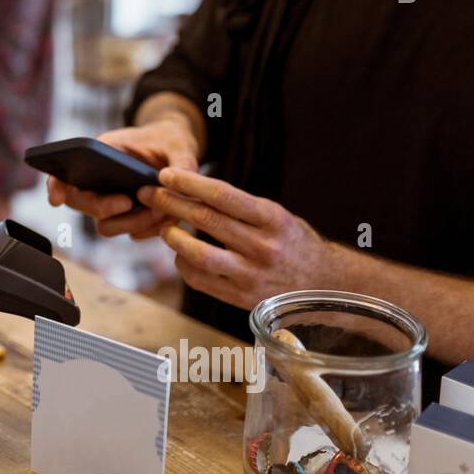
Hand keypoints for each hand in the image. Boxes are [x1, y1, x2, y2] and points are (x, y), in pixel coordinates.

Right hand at [46, 120, 200, 239]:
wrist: (178, 153)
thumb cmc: (170, 140)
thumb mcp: (179, 143)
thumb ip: (182, 162)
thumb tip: (176, 182)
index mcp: (100, 155)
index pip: (66, 174)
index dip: (56, 188)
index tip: (55, 200)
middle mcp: (100, 183)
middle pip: (83, 205)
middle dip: (103, 208)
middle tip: (128, 201)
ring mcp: (113, 203)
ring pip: (107, 225)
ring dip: (131, 222)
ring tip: (158, 209)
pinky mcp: (130, 219)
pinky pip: (133, 233)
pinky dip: (149, 229)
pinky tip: (168, 215)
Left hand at [138, 168, 334, 309]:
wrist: (324, 286)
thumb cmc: (293, 244)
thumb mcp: (277, 217)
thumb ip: (241, 208)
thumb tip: (192, 191)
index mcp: (273, 219)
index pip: (223, 195)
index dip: (190, 183)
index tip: (166, 175)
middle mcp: (263, 247)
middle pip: (206, 220)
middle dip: (171, 203)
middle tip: (149, 194)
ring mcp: (251, 275)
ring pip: (199, 254)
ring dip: (173, 237)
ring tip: (164, 227)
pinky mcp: (241, 298)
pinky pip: (201, 280)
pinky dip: (183, 265)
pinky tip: (179, 254)